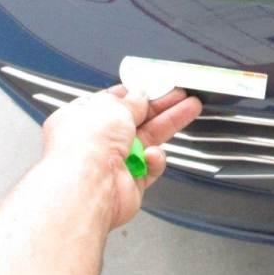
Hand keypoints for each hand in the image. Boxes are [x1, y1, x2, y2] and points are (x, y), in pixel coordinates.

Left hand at [41, 86, 201, 228]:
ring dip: (168, 124)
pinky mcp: (129, 183)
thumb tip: (140, 96)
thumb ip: (131, 101)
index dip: (137, 94)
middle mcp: (97, 141)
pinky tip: (152, 155)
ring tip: (190, 108)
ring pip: (148, 139)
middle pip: (136, 119)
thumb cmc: (86, 145)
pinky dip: (155, 160)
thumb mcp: (112, 107)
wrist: (89, 188)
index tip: (157, 86)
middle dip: (161, 106)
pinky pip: (151, 166)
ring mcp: (114, 162)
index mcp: (83, 118)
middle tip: (181, 96)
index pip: (114, 102)